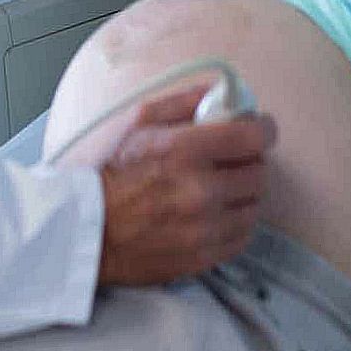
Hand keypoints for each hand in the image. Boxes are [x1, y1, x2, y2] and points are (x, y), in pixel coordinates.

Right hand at [95, 81, 274, 286]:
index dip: (262, 128)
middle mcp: (200, 190)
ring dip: (243, 195)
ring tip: (222, 190)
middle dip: (249, 162)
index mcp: (184, 151)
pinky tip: (216, 215)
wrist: (88, 230)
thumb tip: (221, 92)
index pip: (253, 136)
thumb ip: (183, 103)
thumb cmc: (111, 172)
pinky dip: (235, 224)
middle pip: (259, 172)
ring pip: (255, 207)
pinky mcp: (203, 257)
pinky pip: (242, 237)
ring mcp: (204, 229)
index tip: (257, 128)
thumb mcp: (138, 123)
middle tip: (233, 160)